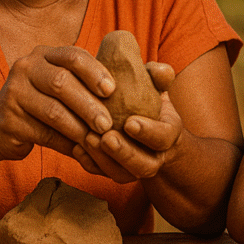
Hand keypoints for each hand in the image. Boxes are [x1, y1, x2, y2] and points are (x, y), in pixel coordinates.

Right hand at [0, 45, 114, 161]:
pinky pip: (44, 133)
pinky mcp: (8, 120)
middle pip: (62, 82)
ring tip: (97, 139)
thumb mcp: (58, 86)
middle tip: (108, 124)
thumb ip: (82, 84)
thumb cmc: (40, 105)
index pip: (72, 55)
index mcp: (43, 55)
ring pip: (53, 110)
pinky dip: (66, 144)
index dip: (95, 71)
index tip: (113, 90)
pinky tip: (80, 151)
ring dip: (79, 127)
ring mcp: (14, 93)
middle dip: (89, 104)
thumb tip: (130, 94)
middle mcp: (26, 68)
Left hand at [72, 62, 182, 182]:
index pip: (163, 138)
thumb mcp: (154, 84)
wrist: (140, 119)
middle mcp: (154, 156)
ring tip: (87, 139)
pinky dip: (89, 163)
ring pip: (121, 174)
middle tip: (106, 137)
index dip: (148, 132)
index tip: (129, 122)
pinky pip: (102, 173)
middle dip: (124, 153)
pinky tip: (76, 147)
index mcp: (167, 134)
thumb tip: (161, 70)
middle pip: (144, 165)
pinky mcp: (113, 170)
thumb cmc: (146, 99)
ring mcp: (133, 167)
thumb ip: (158, 76)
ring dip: (104, 160)